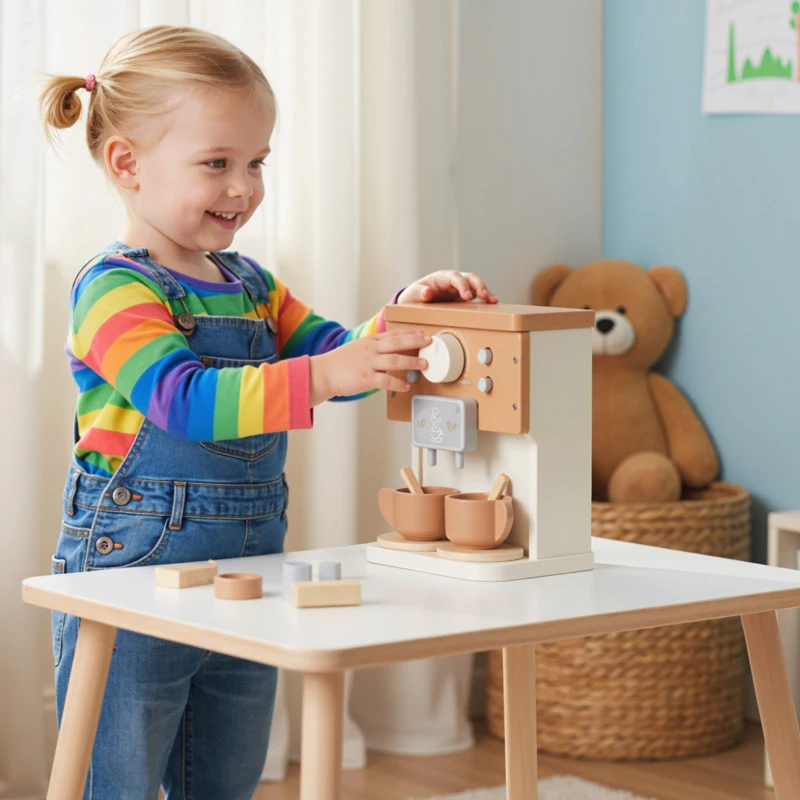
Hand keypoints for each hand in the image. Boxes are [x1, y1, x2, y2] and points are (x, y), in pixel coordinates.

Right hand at [309, 330, 430, 405]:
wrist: (322, 373)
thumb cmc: (339, 363)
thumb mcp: (357, 349)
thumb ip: (374, 349)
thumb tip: (391, 351)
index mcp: (369, 342)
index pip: (393, 335)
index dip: (410, 334)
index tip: (423, 334)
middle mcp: (370, 350)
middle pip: (397, 343)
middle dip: (415, 342)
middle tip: (430, 342)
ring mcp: (368, 364)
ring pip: (394, 361)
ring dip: (411, 362)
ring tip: (424, 364)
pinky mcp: (365, 379)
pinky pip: (386, 381)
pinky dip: (398, 384)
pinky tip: (406, 386)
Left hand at [396, 270, 497, 304]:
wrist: (413, 303)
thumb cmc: (412, 297)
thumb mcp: (411, 295)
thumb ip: (418, 293)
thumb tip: (427, 293)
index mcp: (440, 278)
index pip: (454, 277)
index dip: (462, 285)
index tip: (467, 296)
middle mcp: (452, 281)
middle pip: (469, 277)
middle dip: (478, 285)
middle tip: (485, 296)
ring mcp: (459, 288)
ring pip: (476, 285)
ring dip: (485, 291)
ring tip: (493, 301)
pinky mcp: (462, 298)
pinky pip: (476, 296)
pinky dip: (484, 299)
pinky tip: (492, 304)